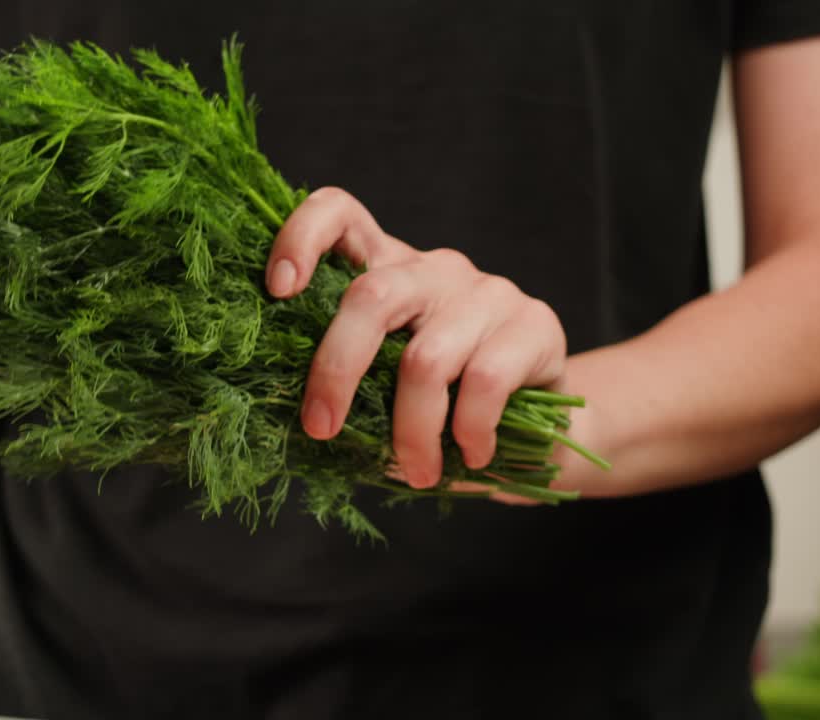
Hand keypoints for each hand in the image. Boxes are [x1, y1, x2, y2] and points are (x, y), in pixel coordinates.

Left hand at [266, 187, 566, 493]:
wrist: (543, 431)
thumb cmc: (443, 413)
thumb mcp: (385, 392)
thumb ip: (348, 387)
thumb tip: (291, 419)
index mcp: (387, 271)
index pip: (339, 214)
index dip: (300, 236)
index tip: (276, 291)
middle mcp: (435, 269)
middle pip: (372, 294)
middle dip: (336, 369)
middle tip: (321, 429)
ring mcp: (487, 292)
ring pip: (425, 359)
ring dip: (411, 431)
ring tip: (416, 473)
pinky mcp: (535, 323)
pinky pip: (485, 383)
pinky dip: (468, 433)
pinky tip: (472, 456)